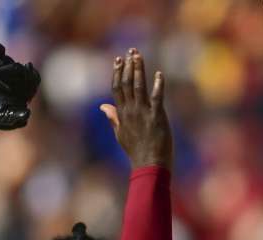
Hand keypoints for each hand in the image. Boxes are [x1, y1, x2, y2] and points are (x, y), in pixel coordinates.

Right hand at [0, 43, 39, 140]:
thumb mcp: (5, 119)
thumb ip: (17, 117)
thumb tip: (28, 113)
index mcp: (26, 90)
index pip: (33, 78)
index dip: (30, 74)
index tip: (27, 68)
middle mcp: (18, 78)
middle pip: (18, 69)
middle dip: (6, 71)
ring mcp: (5, 70)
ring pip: (6, 62)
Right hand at [100, 49, 170, 169]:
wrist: (149, 165)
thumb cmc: (136, 151)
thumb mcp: (120, 134)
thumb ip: (112, 117)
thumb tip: (102, 105)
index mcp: (122, 114)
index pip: (116, 88)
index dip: (117, 72)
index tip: (118, 59)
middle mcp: (130, 111)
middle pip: (126, 83)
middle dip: (128, 66)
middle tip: (131, 51)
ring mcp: (143, 113)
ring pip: (139, 87)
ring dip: (139, 70)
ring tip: (139, 56)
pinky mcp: (157, 117)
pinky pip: (157, 98)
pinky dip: (158, 85)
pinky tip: (159, 74)